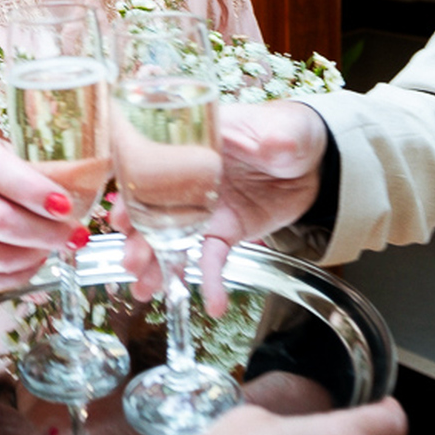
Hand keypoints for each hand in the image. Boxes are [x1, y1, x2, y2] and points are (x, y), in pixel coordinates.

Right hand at [0, 131, 85, 289]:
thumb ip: (34, 167)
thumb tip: (92, 176)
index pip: (2, 176)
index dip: (36, 193)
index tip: (67, 205)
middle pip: (0, 221)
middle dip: (45, 232)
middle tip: (76, 235)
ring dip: (35, 255)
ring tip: (57, 246)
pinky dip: (19, 275)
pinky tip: (36, 261)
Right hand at [118, 99, 326, 313]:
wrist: (314, 162)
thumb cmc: (289, 132)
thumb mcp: (283, 130)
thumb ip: (277, 139)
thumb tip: (277, 144)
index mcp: (194, 146)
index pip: (152, 167)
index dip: (131, 192)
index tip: (120, 215)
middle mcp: (190, 179)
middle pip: (155, 210)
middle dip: (138, 238)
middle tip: (131, 261)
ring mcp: (205, 209)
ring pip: (174, 239)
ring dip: (158, 265)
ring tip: (145, 289)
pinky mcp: (225, 232)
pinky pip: (213, 259)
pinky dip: (211, 282)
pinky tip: (211, 304)